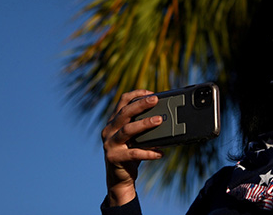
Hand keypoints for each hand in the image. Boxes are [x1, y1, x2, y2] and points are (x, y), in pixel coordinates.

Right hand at [102, 89, 164, 206]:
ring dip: (144, 124)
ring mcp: (109, 144)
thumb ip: (142, 126)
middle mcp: (109, 130)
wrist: (119, 179)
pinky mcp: (114, 158)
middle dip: (140, 104)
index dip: (136, 94)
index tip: (151, 93)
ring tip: (159, 120)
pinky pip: (133, 153)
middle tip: (155, 100)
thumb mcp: (134, 137)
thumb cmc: (130, 153)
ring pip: (127, 130)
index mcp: (113, 122)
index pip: (122, 101)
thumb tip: (164, 116)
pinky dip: (148, 152)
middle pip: (124, 113)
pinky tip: (160, 152)